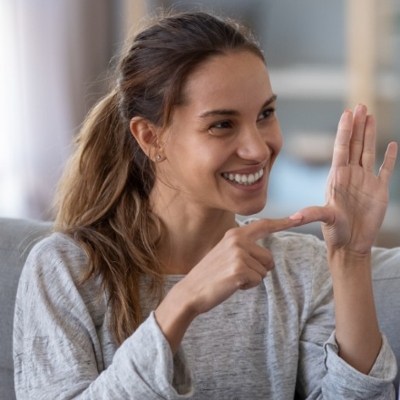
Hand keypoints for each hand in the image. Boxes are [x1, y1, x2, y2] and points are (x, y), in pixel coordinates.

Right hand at [177, 217, 301, 314]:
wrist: (191, 291)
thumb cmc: (211, 275)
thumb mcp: (225, 253)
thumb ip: (245, 249)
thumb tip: (269, 260)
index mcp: (234, 234)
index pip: (263, 225)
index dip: (282, 223)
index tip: (299, 217)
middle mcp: (237, 240)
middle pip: (269, 257)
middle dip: (259, 269)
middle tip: (236, 273)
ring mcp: (238, 253)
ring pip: (264, 270)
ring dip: (252, 279)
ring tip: (232, 278)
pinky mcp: (239, 269)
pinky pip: (258, 280)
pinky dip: (247, 286)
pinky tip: (232, 284)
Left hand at [299, 104, 397, 254]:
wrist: (351, 244)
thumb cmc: (336, 232)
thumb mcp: (324, 220)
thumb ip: (312, 214)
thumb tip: (294, 217)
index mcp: (337, 177)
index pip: (341, 148)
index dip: (344, 130)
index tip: (346, 113)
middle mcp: (350, 175)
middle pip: (354, 144)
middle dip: (357, 125)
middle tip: (360, 105)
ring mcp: (365, 181)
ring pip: (367, 151)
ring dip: (370, 134)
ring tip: (370, 115)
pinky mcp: (379, 190)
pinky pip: (385, 169)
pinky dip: (390, 157)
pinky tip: (391, 144)